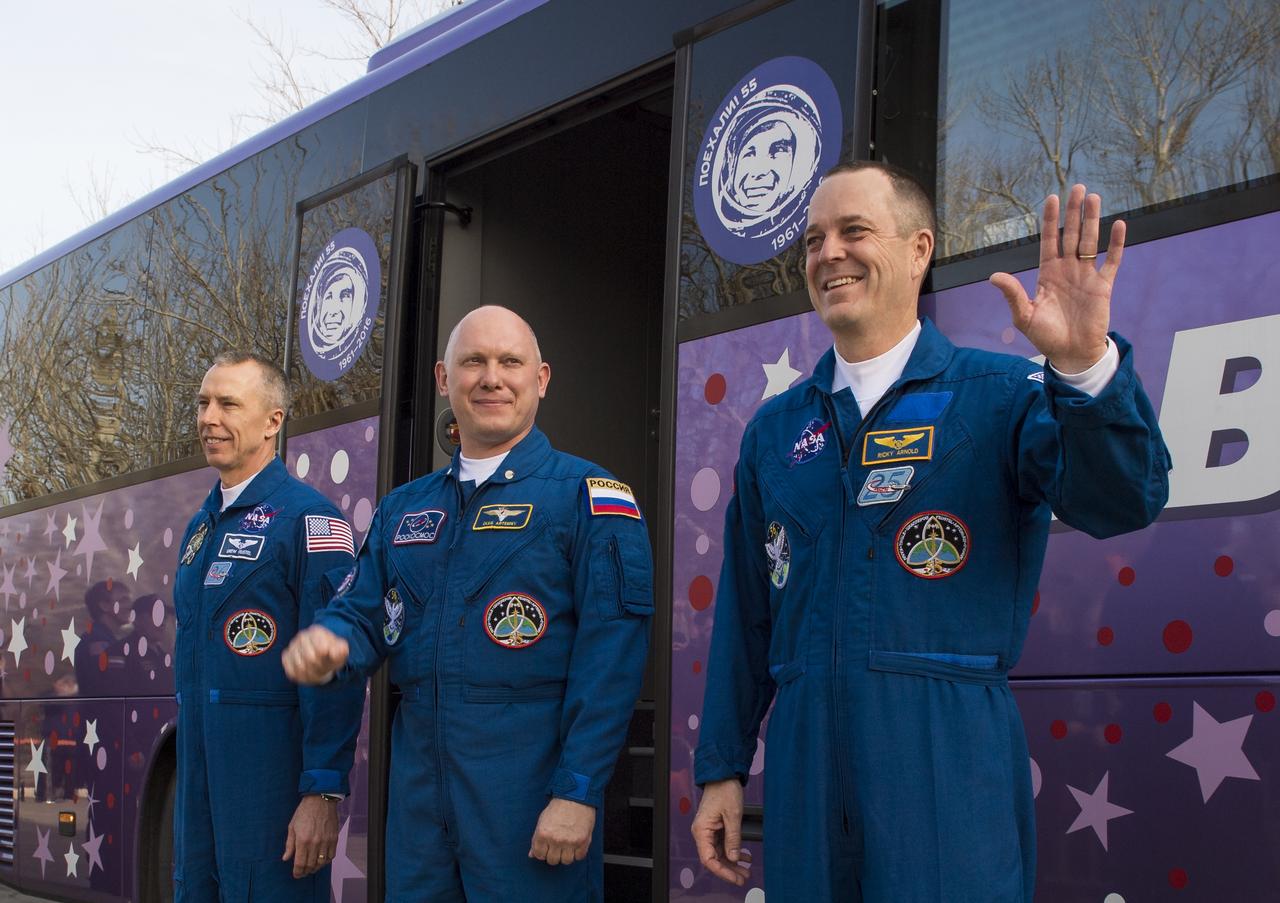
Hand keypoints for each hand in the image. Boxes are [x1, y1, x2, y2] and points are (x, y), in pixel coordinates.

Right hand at [282, 625, 348, 683]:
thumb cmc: (332, 652)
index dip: (327, 658)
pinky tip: (307, 673)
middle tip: (324, 668)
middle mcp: (302, 636)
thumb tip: (333, 653)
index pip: (321, 650)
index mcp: (317, 632)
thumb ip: (342, 650)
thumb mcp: (341, 650)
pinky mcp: (286, 656)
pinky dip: (300, 676)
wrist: (322, 654)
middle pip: (310, 659)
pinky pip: (291, 671)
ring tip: (317, 670)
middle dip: (320, 667)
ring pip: (300, 667)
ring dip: (311, 674)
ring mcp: (292, 646)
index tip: (331, 658)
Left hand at [282, 794, 338, 877]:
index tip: (296, 875)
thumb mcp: (292, 827)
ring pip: (321, 862)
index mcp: (302, 840)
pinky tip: (321, 859)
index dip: (297, 872)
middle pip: (311, 865)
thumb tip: (285, 858)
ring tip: (311, 867)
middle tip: (302, 872)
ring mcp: (326, 841)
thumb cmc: (304, 812)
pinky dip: (326, 860)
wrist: (320, 799)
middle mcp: (315, 843)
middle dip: (305, 871)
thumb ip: (289, 844)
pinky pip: (331, 855)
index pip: (300, 863)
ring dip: (316, 868)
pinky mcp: (334, 838)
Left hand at [528, 798, 595, 865]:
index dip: (542, 852)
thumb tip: (532, 855)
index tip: (547, 848)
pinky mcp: (582, 841)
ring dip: (566, 855)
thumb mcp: (542, 821)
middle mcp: (555, 839)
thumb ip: (536, 839)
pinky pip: (579, 857)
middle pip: (552, 860)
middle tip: (557, 846)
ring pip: (566, 861)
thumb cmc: (558, 808)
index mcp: (543, 834)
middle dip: (554, 854)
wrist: (576, 797)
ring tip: (567, 845)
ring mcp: (570, 841)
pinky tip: (576, 844)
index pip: (539, 855)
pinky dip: (578, 853)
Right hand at [691, 779, 751, 885]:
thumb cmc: (724, 790)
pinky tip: (744, 857)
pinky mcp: (715, 828)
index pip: (708, 859)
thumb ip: (733, 838)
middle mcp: (702, 832)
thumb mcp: (733, 815)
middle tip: (743, 878)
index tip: (734, 877)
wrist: (723, 775)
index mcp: (702, 830)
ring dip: (732, 862)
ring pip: (719, 854)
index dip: (721, 871)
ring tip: (746, 870)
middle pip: (714, 859)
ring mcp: (709, 831)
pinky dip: (733, 852)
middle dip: (729, 870)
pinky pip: (722, 845)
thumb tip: (733, 857)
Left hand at [989, 184, 1124, 372]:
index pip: (1049, 240)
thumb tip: (994, 276)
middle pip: (1071, 234)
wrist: (1071, 354)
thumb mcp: (1024, 316)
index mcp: (1047, 273)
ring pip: (1090, 241)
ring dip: (1092, 220)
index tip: (1052, 198)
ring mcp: (1086, 276)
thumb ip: (1013, 294)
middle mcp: (1067, 270)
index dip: (1050, 220)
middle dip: (1073, 212)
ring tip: (1094, 197)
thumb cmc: (1046, 337)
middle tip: (1078, 187)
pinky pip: (1111, 261)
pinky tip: (1119, 224)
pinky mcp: (1103, 286)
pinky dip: (1116, 244)